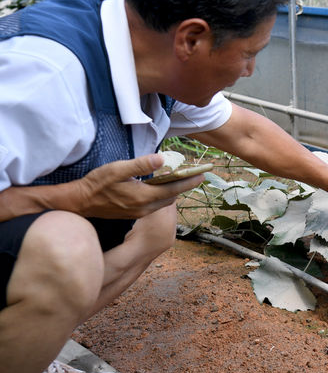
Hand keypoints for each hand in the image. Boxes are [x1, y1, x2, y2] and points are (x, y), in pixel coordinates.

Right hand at [69, 154, 204, 218]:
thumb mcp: (118, 169)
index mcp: (143, 196)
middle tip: (195, 175)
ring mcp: (140, 212)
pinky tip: (162, 187)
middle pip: (172, 196)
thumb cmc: (97, 183)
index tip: (202, 175)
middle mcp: (144, 207)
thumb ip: (140, 165)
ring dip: (174, 191)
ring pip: (164, 202)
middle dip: (185, 186)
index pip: (173, 188)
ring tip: (182, 179)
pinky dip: (163, 195)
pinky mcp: (135, 214)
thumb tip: (162, 159)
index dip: (189, 181)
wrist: (80, 202)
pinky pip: (156, 205)